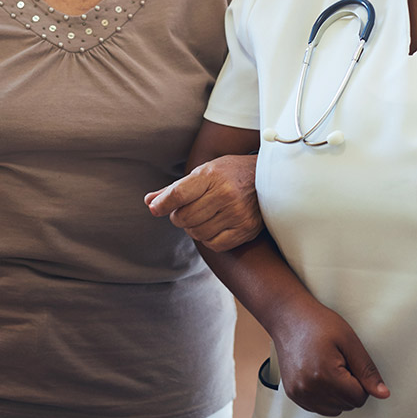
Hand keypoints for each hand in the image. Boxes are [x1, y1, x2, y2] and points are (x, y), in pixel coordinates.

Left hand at [145, 155, 261, 250]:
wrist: (267, 177)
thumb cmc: (230, 173)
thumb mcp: (203, 172)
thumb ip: (175, 189)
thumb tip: (149, 202)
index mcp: (212, 175)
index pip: (178, 194)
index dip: (162, 204)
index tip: (156, 208)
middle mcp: (225, 194)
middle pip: (184, 218)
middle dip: (179, 216)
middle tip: (187, 209)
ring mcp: (237, 213)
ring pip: (197, 233)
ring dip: (193, 228)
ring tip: (202, 216)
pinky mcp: (245, 229)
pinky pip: (213, 244)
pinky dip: (208, 238)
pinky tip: (214, 225)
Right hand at [271, 299, 389, 416]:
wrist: (288, 316)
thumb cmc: (319, 323)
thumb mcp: (349, 340)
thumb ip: (367, 370)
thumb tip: (384, 394)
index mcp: (325, 375)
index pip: (359, 398)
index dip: (360, 380)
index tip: (350, 361)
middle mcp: (308, 389)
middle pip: (347, 405)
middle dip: (349, 386)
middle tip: (338, 361)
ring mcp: (298, 394)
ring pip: (334, 409)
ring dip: (337, 393)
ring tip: (328, 366)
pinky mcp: (292, 394)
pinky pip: (319, 408)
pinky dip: (324, 395)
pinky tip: (318, 373)